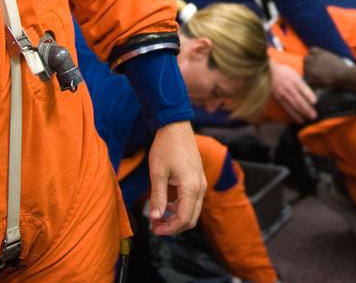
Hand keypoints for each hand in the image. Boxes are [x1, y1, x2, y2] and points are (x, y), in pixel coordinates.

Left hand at [147, 121, 205, 235]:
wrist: (176, 126)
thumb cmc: (165, 147)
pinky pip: (193, 200)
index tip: (154, 229)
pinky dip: (181, 207)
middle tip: (155, 226)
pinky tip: (167, 202)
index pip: (183, 219)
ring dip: (176, 217)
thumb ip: (158, 197)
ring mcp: (201, 182)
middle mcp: (200, 187)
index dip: (169, 229)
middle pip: (191, 218)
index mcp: (191, 187)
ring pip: (193, 210)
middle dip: (173, 226)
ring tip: (158, 215)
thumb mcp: (157, 173)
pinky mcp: (198, 178)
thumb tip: (155, 217)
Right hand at [270, 58, 317, 121]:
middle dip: (307, 108)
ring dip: (301, 113)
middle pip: (298, 99)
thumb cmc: (284, 72)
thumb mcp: (294, 73)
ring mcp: (283, 94)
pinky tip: (299, 119)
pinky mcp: (279, 99)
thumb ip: (301, 83)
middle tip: (314, 115)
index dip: (309, 95)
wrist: (269, 72)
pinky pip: (287, 108)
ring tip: (308, 118)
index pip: (302, 88)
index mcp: (294, 79)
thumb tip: (311, 94)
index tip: (315, 102)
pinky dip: (293, 115)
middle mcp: (288, 87)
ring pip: (293, 105)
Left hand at [303, 48, 346, 88]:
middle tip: (314, 72)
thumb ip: (327, 58)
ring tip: (316, 79)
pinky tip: (317, 86)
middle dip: (308, 65)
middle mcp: (315, 58)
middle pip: (306, 60)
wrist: (344, 75)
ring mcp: (312, 67)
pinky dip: (311, 83)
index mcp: (322, 53)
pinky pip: (307, 80)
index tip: (315, 61)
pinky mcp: (311, 77)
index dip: (312, 56)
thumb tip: (326, 63)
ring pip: (305, 69)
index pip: (311, 50)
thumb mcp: (335, 59)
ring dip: (309, 74)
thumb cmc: (344, 69)